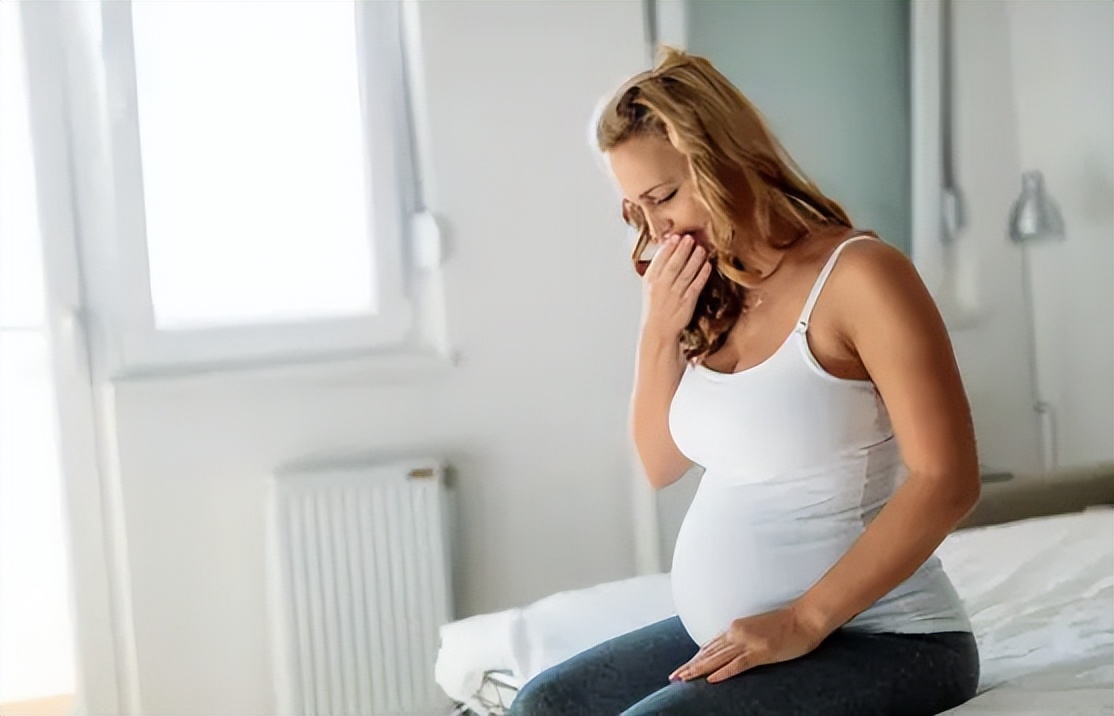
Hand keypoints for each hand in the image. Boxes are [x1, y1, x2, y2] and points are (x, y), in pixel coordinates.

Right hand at [640, 234, 712, 342]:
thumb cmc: (656, 306)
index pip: (660, 260)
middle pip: (674, 264)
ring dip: (695, 260)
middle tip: (690, 238)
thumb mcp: (650, 286)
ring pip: (686, 273)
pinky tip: (708, 265)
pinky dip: (702, 275)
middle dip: (682, 250)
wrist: (658, 331)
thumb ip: (658, 269)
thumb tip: (667, 247)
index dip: (668, 247)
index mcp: (650, 280)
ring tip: (701, 248)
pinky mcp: (687, 302)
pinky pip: (696, 285)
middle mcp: (662, 286)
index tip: (675, 236)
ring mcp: (675, 294)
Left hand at [668, 606, 828, 683]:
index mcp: (736, 627)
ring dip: (698, 670)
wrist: (805, 617)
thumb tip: (727, 649)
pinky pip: (737, 665)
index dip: (694, 658)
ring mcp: (748, 642)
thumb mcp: (757, 628)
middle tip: (673, 676)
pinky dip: (723, 673)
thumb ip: (741, 637)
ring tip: (683, 679)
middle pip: (708, 653)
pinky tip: (711, 680)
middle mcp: (737, 633)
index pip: (709, 646)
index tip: (682, 668)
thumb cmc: (785, 623)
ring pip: (717, 659)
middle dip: (689, 666)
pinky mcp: (761, 652)